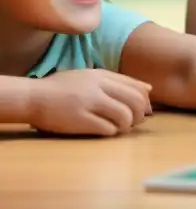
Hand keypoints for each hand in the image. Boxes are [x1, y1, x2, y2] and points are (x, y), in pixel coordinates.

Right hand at [26, 69, 152, 136]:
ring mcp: (89, 103)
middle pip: (135, 101)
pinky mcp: (79, 120)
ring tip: (119, 127)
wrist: (33, 97)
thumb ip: (118, 80)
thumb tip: (148, 89)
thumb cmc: (62, 88)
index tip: (143, 110)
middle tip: (134, 122)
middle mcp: (98, 87)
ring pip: (124, 116)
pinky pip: (108, 129)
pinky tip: (106, 131)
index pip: (136, 87)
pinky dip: (112, 132)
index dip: (145, 101)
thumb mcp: (90, 76)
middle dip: (140, 114)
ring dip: (127, 125)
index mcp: (102, 75)